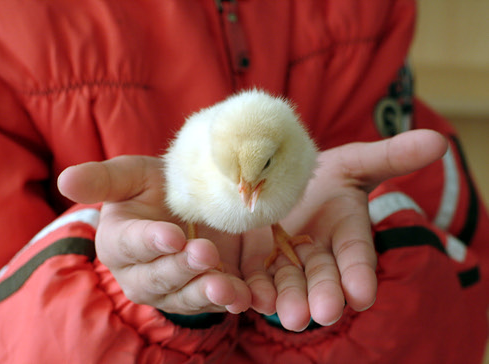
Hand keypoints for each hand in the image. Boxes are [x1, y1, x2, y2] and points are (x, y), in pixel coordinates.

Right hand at [58, 156, 250, 314]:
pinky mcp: (203, 294)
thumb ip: (102, 180)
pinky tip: (248, 298)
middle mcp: (142, 275)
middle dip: (182, 269)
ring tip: (229, 289)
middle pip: (159, 278)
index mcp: (119, 243)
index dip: (150, 242)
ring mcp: (173, 290)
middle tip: (205, 253)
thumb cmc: (154, 187)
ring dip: (208, 294)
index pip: (130, 245)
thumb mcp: (131, 176)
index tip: (172, 235)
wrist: (187, 203)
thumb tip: (63, 180)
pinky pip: (217, 303)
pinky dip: (235, 301)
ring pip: (187, 298)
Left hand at [239, 129, 447, 330]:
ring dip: (288, 301)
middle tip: (325, 313)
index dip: (360, 273)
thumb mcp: (352, 162)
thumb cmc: (319, 174)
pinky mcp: (255, 264)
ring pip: (287, 286)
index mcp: (344, 234)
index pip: (357, 256)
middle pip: (322, 278)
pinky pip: (252, 280)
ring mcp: (284, 263)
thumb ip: (390, 157)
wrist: (275, 179)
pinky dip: (249, 291)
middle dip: (325, 295)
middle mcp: (317, 255)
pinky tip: (245, 299)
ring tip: (291, 316)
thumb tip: (439, 141)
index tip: (363, 294)